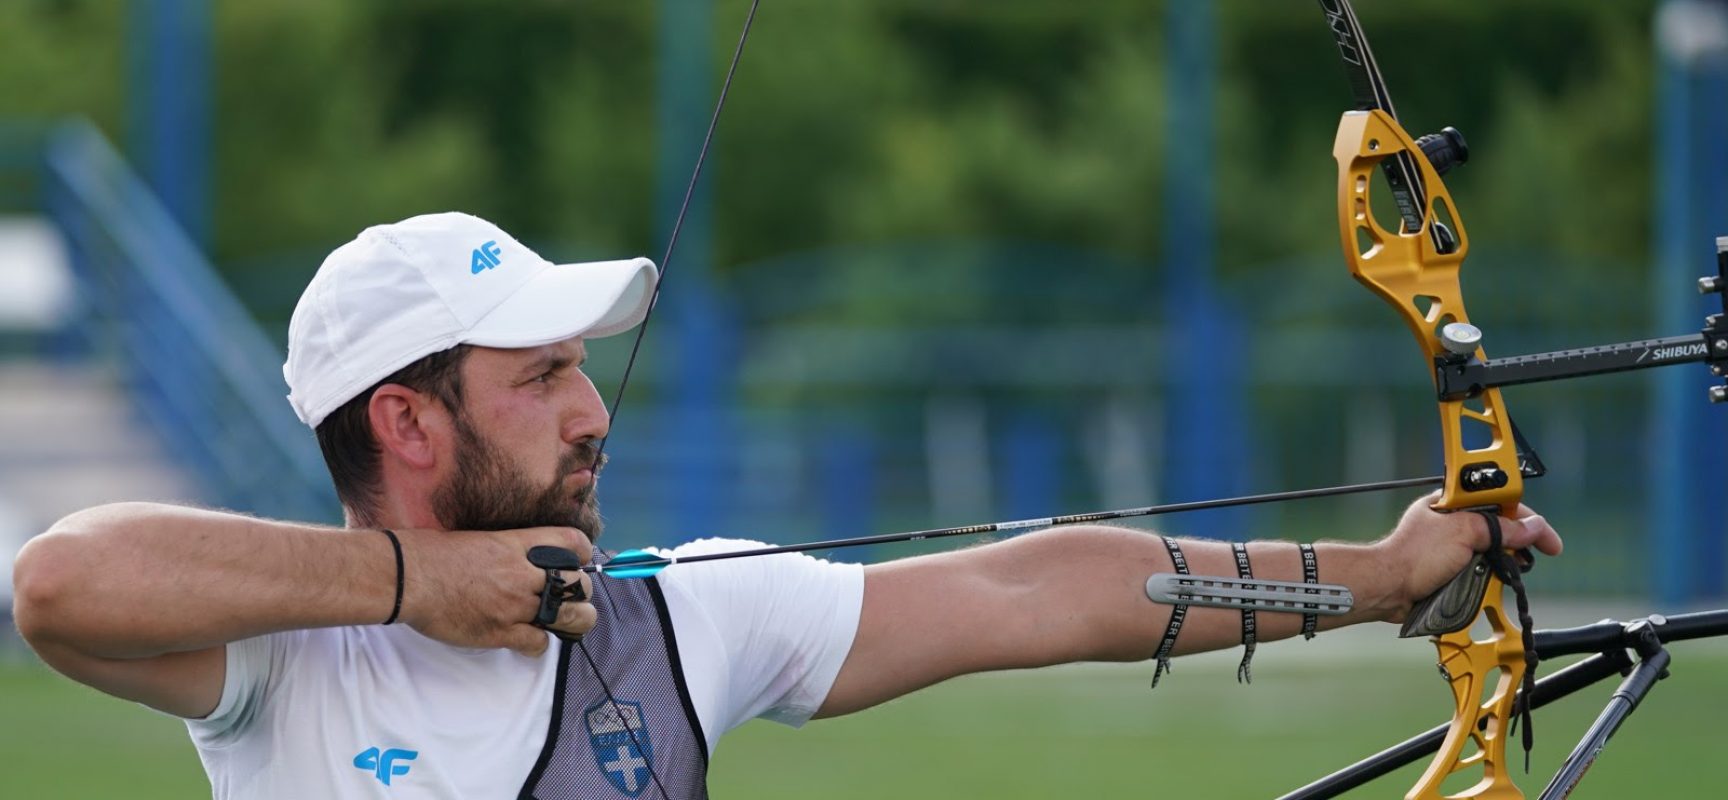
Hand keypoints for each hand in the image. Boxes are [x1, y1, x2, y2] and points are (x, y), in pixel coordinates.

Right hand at [392, 526, 596, 655]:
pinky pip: (538, 643)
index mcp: (518, 544)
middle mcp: (523, 573)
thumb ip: (509, 549)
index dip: (583, 554)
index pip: (574, 542)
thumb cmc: (434, 554)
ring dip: (573, 622)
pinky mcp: (500, 632)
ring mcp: (514, 604)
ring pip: (571, 617)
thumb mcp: (481, 539)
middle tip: (570, 600)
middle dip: (582, 594)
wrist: (407, 576)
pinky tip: (526, 640)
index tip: (577, 563)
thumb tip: (522, 559)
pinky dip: (537, 644)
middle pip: (580, 584)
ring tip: (564, 624)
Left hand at [1376, 493, 1563, 622]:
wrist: (1388, 588)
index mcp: (1453, 502)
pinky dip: (1488, 578)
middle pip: (1500, 528)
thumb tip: (1532, 527)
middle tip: (1530, 558)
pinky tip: (1489, 584)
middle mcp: (1453, 522)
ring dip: (1502, 565)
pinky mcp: (1449, 568)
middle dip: (1517, 544)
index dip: (1527, 518)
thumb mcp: (1463, 533)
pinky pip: (1480, 571)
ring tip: (1506, 573)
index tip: (1547, 539)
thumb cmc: (1413, 556)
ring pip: (1492, 553)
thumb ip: (1500, 528)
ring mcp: (1452, 546)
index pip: (1501, 502)